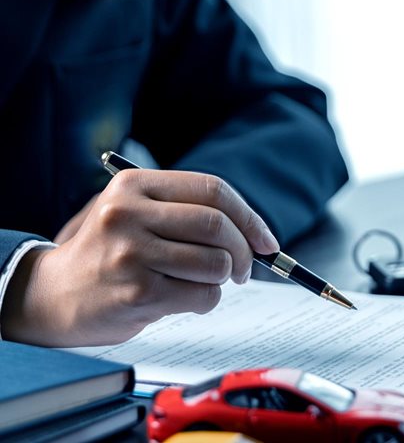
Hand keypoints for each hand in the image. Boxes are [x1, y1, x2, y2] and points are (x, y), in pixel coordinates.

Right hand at [2, 170, 278, 346]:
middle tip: (245, 269)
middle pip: (219, 226)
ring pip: (216, 264)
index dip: (249, 217)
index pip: (213, 190)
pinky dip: (206, 300)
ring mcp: (132, 253)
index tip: (266, 240)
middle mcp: (129, 214)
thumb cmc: (110, 254)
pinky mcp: (138, 291)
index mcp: (134, 185)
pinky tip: (184, 298)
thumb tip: (257, 233)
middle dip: (244, 252)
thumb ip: (188, 211)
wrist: (55, 295)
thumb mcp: (137, 213)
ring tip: (202, 282)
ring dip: (222, 279)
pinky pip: (203, 295)